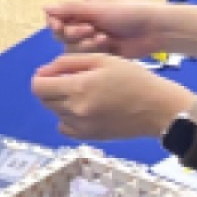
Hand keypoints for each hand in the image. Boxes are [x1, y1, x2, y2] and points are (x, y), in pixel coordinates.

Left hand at [31, 52, 196, 141]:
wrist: (158, 108)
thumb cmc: (133, 79)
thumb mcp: (102, 60)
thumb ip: (68, 62)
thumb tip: (43, 71)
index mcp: (78, 88)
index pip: (39, 86)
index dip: (41, 77)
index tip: (51, 73)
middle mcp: (76, 110)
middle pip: (44, 100)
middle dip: (50, 88)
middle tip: (70, 80)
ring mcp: (81, 126)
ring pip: (55, 113)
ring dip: (61, 101)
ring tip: (83, 93)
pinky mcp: (89, 137)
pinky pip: (65, 127)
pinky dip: (68, 118)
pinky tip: (83, 109)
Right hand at [44, 0, 196, 62]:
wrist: (156, 29)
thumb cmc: (128, 13)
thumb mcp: (98, 8)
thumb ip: (70, 9)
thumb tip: (44, 8)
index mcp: (84, 11)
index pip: (58, 19)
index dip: (56, 24)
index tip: (59, 27)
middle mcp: (85, 25)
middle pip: (63, 36)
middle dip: (74, 34)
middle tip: (89, 30)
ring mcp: (94, 42)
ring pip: (74, 49)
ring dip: (86, 44)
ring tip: (103, 38)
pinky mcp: (102, 55)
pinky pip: (88, 58)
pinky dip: (95, 51)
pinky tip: (109, 45)